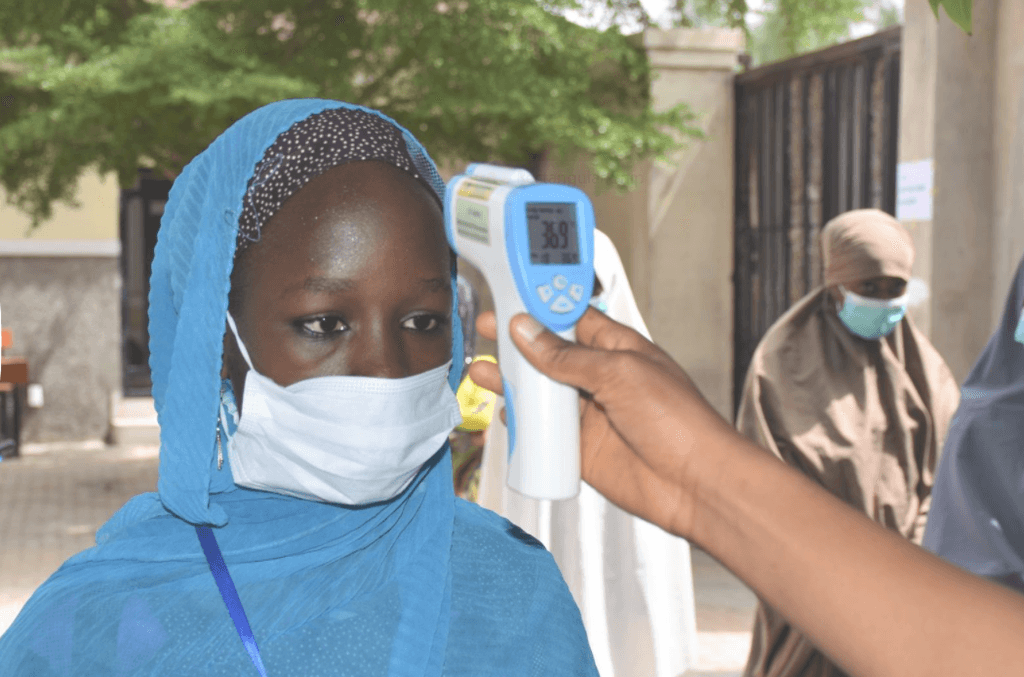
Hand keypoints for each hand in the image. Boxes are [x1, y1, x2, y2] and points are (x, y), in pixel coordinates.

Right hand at [469, 306, 740, 538]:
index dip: (540, 305)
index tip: (509, 295)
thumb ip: (568, 356)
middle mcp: (600, 377)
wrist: (695, 484)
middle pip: (549, 353)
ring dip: (511, 382)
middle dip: (516, 341)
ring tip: (480, 371)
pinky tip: (504, 414)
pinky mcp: (580, 448)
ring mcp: (589, 413)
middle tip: (486, 328)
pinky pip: (542, 433)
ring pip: (540, 393)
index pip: (571, 317)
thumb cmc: (679, 421)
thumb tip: (526, 332)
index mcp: (617, 348)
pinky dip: (522, 424)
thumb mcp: (620, 374)